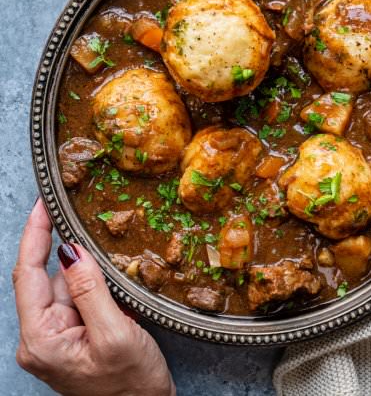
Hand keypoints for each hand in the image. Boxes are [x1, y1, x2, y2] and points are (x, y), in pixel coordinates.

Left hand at [13, 199, 175, 395]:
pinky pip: (80, 296)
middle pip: (50, 277)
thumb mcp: (114, 334)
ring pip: (68, 284)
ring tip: (112, 269)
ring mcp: (57, 335)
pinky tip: (113, 285)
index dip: (35, 235)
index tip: (44, 203)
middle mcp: (41, 336)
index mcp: (41, 339)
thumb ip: (90, 290)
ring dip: (88, 270)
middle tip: (88, 221)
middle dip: (72, 253)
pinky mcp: (74, 333)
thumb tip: (71, 250)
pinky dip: (95, 283)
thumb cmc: (130, 383)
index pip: (28, 274)